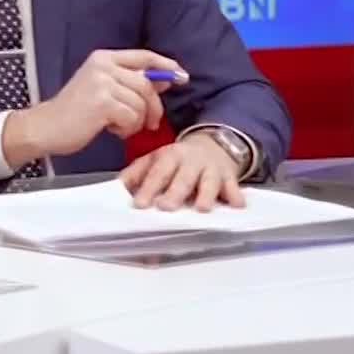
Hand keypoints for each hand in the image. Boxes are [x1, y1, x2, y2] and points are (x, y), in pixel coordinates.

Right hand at [2, 49, 186, 165]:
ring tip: (120, 126)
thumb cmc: (75, 112)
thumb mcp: (103, 89)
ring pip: (141, 103)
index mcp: (103, 58)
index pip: (144, 56)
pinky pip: (132, 116)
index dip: (166, 66)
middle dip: (155, 106)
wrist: (45, 127)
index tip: (182, 76)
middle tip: (152, 123)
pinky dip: (127, 128)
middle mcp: (103, 66)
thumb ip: (130, 82)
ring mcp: (102, 83)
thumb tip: (165, 79)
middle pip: (147, 83)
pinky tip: (112, 130)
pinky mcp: (101, 102)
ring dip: (137, 121)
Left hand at [121, 133, 244, 210]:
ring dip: (205, 194)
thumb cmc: (177, 160)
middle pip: (182, 178)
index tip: (140, 204)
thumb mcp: (155, 160)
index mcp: (169, 157)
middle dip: (174, 192)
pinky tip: (237, 204)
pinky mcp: (230, 176)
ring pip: (209, 182)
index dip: (148, 188)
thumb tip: (116, 188)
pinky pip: (234, 186)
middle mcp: (190, 162)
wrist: (212, 145)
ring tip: (202, 208)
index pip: (157, 173)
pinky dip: (235, 195)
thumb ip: (136, 174)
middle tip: (166, 207)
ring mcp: (211, 168)